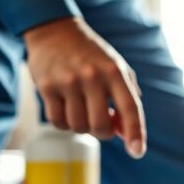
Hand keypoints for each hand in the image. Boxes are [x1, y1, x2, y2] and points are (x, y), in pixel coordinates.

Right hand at [24, 17, 146, 157]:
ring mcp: (67, 82)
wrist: (55, 31)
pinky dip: (65, 123)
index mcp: (115, 72)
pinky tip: (68, 109)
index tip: (138, 152)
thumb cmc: (92, 55)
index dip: (136, 132)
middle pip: (100, 125)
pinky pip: (58, 122)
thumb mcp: (117, 69)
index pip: (130, 108)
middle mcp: (92, 76)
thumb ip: (127, 99)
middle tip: (103, 122)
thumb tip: (128, 134)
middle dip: (104, 132)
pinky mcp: (46, 87)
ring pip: (78, 126)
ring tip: (84, 110)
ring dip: (83, 126)